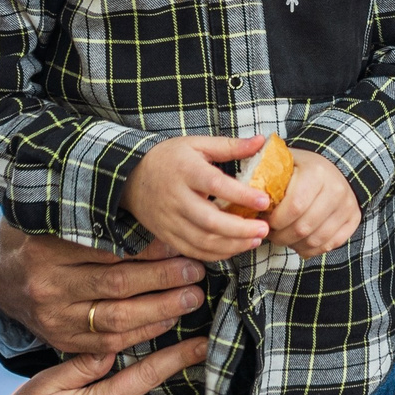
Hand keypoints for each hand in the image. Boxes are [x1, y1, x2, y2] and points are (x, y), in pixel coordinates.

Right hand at [0, 224, 206, 355]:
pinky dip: (141, 334)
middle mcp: (48, 286)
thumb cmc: (38, 235)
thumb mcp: (54, 216)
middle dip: (163, 279)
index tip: (180, 243)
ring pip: (116, 319)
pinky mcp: (60, 340)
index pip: (108, 250)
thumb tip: (150, 210)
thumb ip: (90, 213)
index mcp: (46, 249)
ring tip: (192, 298)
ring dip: (160, 310)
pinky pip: (107, 342)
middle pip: (117, 285)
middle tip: (196, 272)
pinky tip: (167, 322)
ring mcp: (53, 318)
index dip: (148, 249)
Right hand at [122, 134, 272, 260]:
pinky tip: (235, 248)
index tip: (264, 201)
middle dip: (240, 229)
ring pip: (202, 241)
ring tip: (255, 240)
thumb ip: (230, 145)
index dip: (241, 195)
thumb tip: (260, 141)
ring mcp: (169, 220)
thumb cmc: (170, 158)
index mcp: (186, 171)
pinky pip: (193, 251)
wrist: (130, 177)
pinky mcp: (166, 235)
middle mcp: (176, 198)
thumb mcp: (197, 144)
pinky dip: (216, 254)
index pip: (215, 185)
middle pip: (209, 221)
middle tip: (264, 228)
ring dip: (232, 245)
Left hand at [265, 151, 358, 257]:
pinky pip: (330, 245)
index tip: (265, 220)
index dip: (276, 220)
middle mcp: (336, 190)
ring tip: (283, 237)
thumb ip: (266, 171)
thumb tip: (243, 189)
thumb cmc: (304, 166)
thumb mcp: (286, 160)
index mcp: (317, 173)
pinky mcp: (353, 219)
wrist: (338, 164)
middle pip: (303, 227)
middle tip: (270, 233)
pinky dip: (311, 249)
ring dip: (294, 244)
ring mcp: (347, 206)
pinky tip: (299, 242)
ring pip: (316, 240)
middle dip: (281, 236)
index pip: (294, 206)